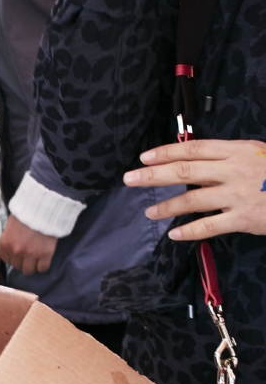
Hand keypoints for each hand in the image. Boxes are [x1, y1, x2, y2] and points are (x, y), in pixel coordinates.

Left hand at [0, 215, 57, 274]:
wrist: (42, 208)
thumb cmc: (25, 216)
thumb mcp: (9, 227)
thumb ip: (4, 242)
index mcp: (5, 243)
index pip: (7, 260)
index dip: (14, 258)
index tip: (20, 254)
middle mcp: (16, 250)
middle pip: (17, 266)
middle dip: (23, 262)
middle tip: (29, 256)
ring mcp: (30, 253)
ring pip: (29, 270)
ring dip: (32, 266)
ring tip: (36, 259)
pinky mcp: (45, 254)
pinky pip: (42, 268)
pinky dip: (43, 266)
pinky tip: (44, 259)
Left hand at [124, 139, 265, 239]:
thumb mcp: (258, 154)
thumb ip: (229, 158)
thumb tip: (195, 164)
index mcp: (238, 150)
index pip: (194, 149)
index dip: (166, 152)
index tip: (144, 157)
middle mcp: (235, 170)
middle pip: (185, 171)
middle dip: (153, 175)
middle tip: (130, 180)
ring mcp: (239, 194)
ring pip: (192, 199)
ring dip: (167, 206)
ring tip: (149, 212)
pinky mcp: (245, 219)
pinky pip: (209, 226)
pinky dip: (189, 231)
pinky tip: (174, 234)